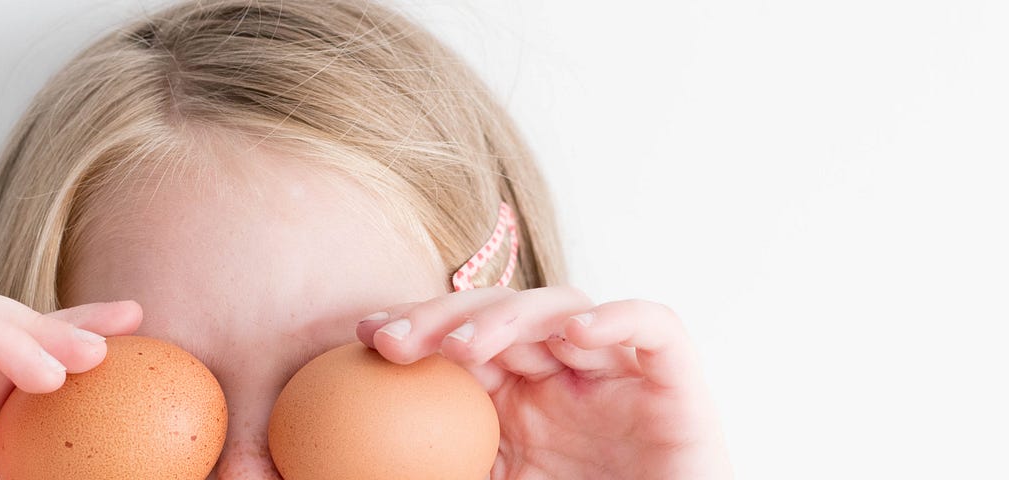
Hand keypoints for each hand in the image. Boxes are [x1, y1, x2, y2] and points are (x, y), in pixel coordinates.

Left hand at [357, 286, 730, 478]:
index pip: (460, 337)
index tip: (363, 336)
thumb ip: (435, 472)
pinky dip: (616, 318)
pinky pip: (652, 325)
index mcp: (516, 397)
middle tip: (393, 340)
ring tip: (464, 349)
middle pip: (501, 312)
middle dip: (444, 316)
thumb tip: (335, 477)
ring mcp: (616, 370)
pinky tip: (572, 334)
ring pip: (562, 306)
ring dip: (508, 317)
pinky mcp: (674, 378)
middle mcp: (562, 373)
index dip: (414, 324)